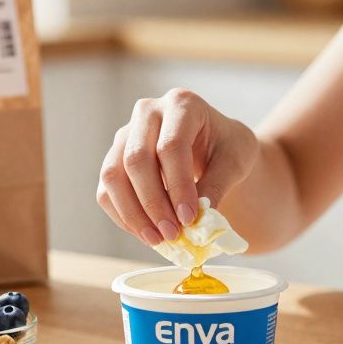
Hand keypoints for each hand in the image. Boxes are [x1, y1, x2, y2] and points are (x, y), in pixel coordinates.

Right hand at [96, 88, 257, 245]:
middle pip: (136, 159)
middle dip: (154, 203)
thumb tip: (196, 219)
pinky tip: (146, 234)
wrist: (215, 145)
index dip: (179, 185)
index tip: (190, 218)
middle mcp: (147, 112)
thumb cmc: (227, 148)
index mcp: (182, 103)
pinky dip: (123, 217)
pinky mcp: (114, 159)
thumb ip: (218, 185)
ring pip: (113, 175)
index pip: (171, 145)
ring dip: (133, 213)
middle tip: (173, 234)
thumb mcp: (235, 161)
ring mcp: (126, 134)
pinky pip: (106, 191)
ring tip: (158, 239)